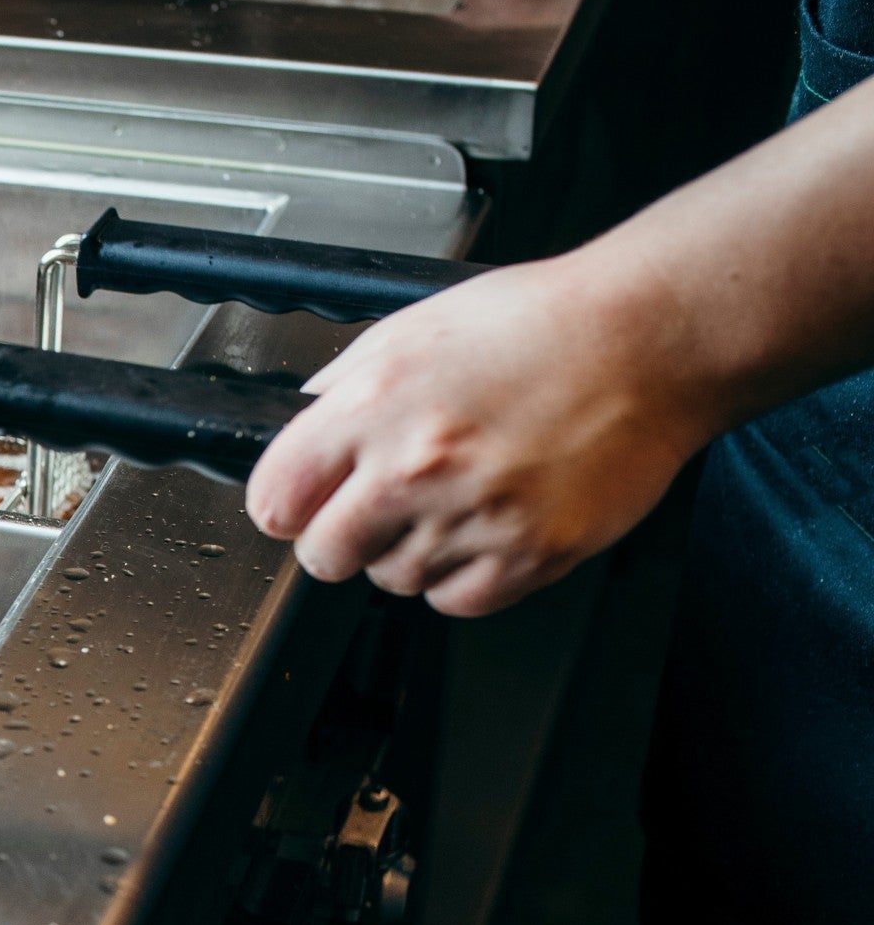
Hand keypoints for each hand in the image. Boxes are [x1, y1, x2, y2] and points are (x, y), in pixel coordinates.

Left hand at [245, 259, 713, 616]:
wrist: (649, 339)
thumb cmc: (542, 323)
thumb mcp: (414, 328)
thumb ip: (345, 384)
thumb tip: (303, 421)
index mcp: (373, 405)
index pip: (275, 498)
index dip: (287, 503)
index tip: (302, 503)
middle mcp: (416, 466)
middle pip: (324, 555)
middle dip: (339, 537)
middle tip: (372, 511)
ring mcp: (473, 516)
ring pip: (392, 581)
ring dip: (407, 554)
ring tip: (450, 502)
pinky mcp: (530, 554)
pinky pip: (456, 601)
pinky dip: (460, 578)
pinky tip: (482, 529)